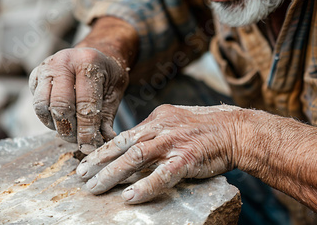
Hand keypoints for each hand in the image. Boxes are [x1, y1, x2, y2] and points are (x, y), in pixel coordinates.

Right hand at [29, 47, 128, 153]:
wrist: (94, 55)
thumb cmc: (106, 74)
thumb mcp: (114, 92)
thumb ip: (107, 117)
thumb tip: (104, 141)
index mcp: (88, 62)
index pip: (85, 104)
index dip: (87, 130)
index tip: (90, 146)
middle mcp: (64, 61)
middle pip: (60, 106)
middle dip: (71, 130)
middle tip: (80, 141)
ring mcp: (46, 67)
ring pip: (42, 106)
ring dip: (56, 125)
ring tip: (71, 131)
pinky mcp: (35, 75)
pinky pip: (37, 104)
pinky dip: (48, 118)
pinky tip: (62, 120)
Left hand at [75, 104, 241, 202]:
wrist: (237, 129)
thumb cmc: (208, 128)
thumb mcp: (178, 120)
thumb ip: (157, 131)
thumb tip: (135, 144)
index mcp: (158, 117)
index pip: (125, 134)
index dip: (104, 149)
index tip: (87, 161)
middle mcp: (162, 127)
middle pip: (123, 144)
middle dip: (99, 161)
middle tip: (80, 175)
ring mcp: (174, 141)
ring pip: (136, 156)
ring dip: (112, 174)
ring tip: (95, 188)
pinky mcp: (188, 157)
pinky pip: (162, 174)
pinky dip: (145, 187)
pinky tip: (130, 198)